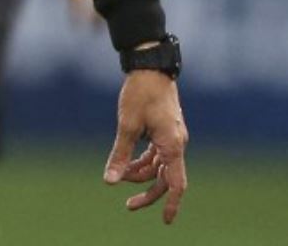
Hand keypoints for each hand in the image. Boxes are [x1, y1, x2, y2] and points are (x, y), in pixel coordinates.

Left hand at [103, 70, 188, 223]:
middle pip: (166, 179)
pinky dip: (143, 162)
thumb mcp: (127, 125)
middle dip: (148, 193)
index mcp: (172, 144)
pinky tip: (127, 163)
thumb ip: (121, 155)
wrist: (150, 67)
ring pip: (159, 167)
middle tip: (128, 205)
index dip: (171, 204)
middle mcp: (177, 143)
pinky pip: (157, 155)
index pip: (176, 183)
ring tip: (119, 174)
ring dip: (141, 174)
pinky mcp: (165, 132)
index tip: (165, 221)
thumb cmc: (140, 93)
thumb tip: (110, 180)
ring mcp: (172, 138)